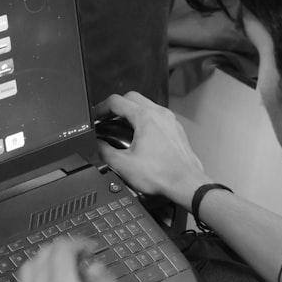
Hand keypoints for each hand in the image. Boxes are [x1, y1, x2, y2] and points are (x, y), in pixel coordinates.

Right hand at [95, 91, 209, 208]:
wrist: (186, 184)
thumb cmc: (161, 175)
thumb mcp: (123, 165)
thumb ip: (104, 151)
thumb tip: (97, 145)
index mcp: (145, 117)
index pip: (116, 101)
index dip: (100, 108)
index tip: (95, 117)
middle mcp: (159, 114)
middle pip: (132, 97)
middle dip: (116, 106)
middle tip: (106, 118)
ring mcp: (170, 121)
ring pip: (147, 105)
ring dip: (131, 112)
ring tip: (121, 126)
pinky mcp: (176, 130)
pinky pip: (158, 116)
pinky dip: (145, 120)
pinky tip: (141, 136)